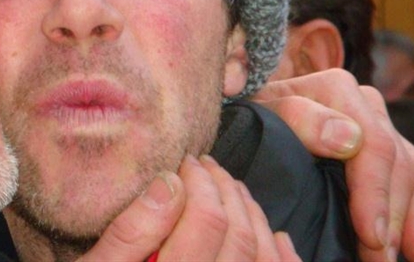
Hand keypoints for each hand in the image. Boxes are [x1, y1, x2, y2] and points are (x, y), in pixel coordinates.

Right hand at [80, 155, 299, 261]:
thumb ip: (130, 233)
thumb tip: (170, 183)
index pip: (207, 223)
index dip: (201, 183)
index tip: (184, 162)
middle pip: (239, 241)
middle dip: (228, 192)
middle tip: (207, 166)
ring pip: (260, 261)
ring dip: (254, 217)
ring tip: (233, 188)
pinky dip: (283, 259)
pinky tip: (279, 238)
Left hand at [256, 68, 413, 261]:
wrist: (244, 113)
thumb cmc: (248, 117)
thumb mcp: (259, 111)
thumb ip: (298, 117)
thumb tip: (346, 139)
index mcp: (338, 90)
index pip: (373, 145)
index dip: (376, 194)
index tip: (370, 235)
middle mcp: (366, 104)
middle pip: (398, 164)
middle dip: (395, 217)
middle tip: (384, 260)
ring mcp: (380, 125)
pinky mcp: (387, 147)